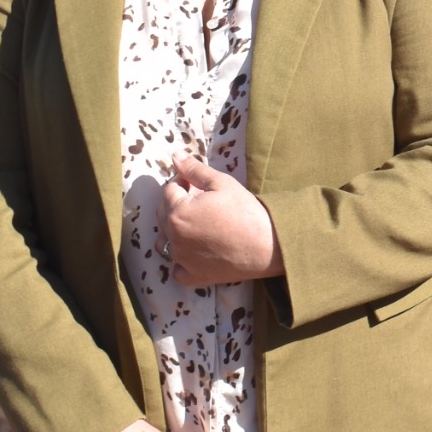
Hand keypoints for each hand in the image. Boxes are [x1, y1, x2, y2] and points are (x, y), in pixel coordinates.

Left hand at [162, 155, 282, 287]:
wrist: (268, 246)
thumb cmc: (246, 211)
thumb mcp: (222, 183)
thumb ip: (194, 169)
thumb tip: (175, 156)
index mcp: (178, 211)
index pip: (168, 190)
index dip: (182, 182)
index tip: (196, 183)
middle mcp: (174, 237)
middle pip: (163, 214)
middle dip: (176, 204)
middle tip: (199, 201)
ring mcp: (181, 259)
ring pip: (165, 241)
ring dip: (174, 231)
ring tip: (196, 225)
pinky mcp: (192, 276)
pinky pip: (176, 268)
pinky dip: (182, 260)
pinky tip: (197, 250)